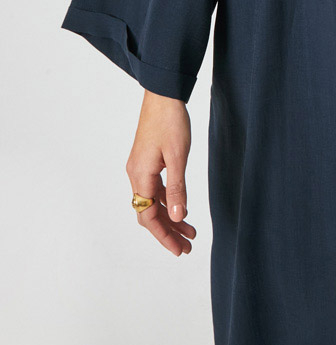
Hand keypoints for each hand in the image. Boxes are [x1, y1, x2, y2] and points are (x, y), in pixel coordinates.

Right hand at [125, 90, 196, 255]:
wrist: (163, 95)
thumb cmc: (171, 121)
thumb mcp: (178, 156)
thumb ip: (177, 188)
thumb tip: (177, 216)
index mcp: (140, 176)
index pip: (148, 216)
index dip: (164, 235)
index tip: (180, 249)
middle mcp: (136, 175)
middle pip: (149, 213)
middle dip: (168, 231)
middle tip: (188, 245)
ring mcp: (140, 168)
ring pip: (153, 202)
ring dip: (170, 217)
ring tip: (190, 231)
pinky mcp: (147, 161)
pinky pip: (155, 190)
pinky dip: (168, 201)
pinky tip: (180, 207)